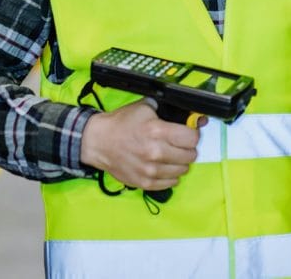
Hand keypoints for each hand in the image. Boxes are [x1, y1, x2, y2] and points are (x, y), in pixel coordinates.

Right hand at [80, 99, 203, 190]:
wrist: (99, 142)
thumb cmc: (122, 124)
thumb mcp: (145, 108)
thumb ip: (167, 111)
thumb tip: (189, 117)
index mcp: (157, 131)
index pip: (192, 138)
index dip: (192, 134)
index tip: (188, 133)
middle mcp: (156, 152)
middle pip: (190, 155)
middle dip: (187, 148)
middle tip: (179, 144)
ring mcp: (150, 170)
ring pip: (182, 170)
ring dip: (179, 163)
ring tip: (170, 155)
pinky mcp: (145, 182)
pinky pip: (170, 183)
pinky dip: (170, 175)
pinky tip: (164, 167)